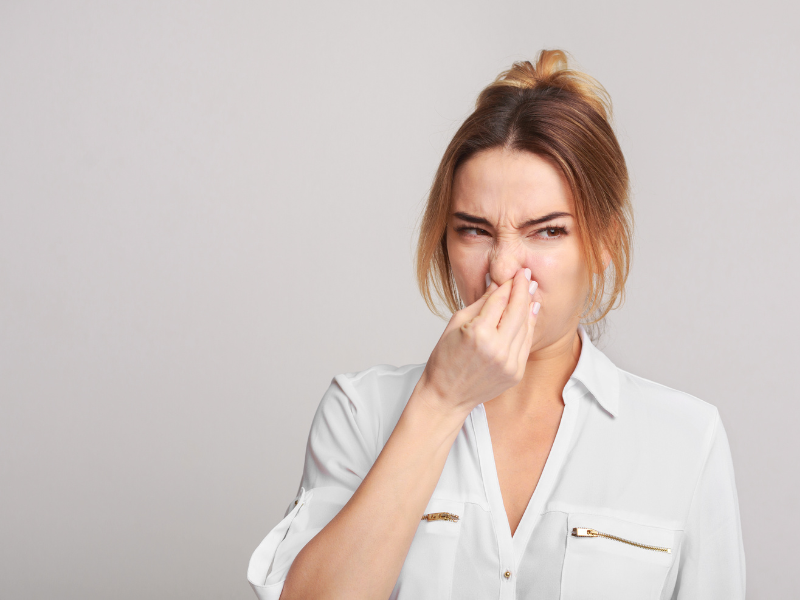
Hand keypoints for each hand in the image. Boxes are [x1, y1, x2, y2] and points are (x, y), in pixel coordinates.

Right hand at [416, 267, 540, 417]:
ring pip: (525, 327)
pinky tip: (530, 313)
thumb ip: (480, 304)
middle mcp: (497, 348)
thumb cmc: (444, 360)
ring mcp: (509, 363)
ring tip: (531, 290)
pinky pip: (526, 344)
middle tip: (526, 275)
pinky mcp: (516, 373)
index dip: (509, 284)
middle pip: (517, 311)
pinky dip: (529, 327)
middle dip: (523, 290)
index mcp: (478, 333)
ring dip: (529, 306)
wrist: (446, 395)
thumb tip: (497, 284)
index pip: (499, 300)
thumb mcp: (456, 324)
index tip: (515, 272)